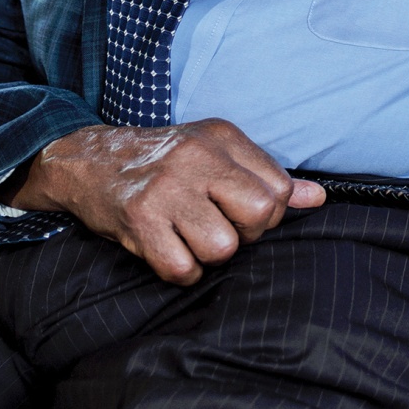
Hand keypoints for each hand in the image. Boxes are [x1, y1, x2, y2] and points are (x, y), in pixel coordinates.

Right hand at [10, 118, 324, 284]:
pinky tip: (168, 249)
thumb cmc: (164, 160)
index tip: (241, 213)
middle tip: (221, 228)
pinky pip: (182, 269)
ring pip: (222, 248)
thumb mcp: (216, 153)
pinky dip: (180, 270)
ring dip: (209, 255)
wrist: (90, 160)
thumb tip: (318, 198)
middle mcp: (197, 158)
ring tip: (190, 237)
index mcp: (222, 138)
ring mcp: (167, 189)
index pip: (280, 189)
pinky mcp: (139, 219)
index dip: (268, 214)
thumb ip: (266, 175)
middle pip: (259, 216)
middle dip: (246, 235)